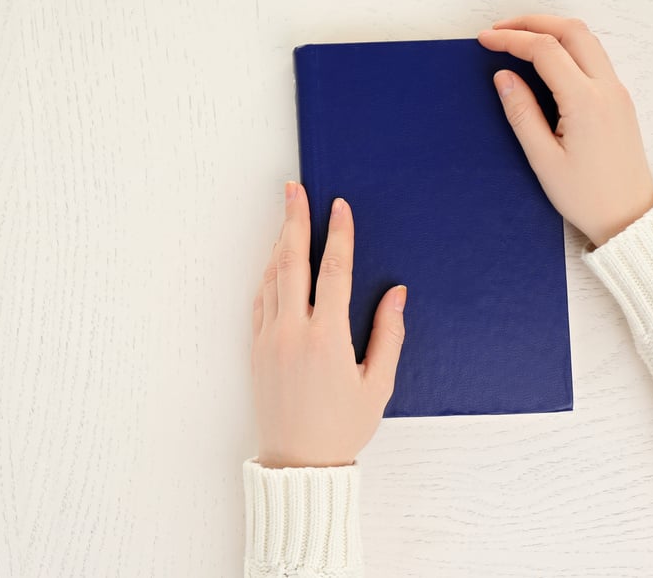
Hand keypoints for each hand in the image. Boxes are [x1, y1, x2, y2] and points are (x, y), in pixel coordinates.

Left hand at [251, 181, 406, 468]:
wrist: (299, 463)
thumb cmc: (343, 427)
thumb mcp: (378, 385)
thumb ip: (388, 335)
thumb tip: (395, 293)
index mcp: (327, 338)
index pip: (333, 271)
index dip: (338, 234)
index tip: (339, 207)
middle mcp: (293, 332)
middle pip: (291, 262)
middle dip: (294, 220)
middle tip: (294, 189)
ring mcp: (269, 339)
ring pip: (271, 277)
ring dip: (278, 243)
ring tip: (286, 215)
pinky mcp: (256, 349)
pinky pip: (260, 300)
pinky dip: (267, 275)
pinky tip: (274, 261)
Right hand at [478, 15, 652, 247]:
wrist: (629, 217)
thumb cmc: (586, 196)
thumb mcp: (543, 159)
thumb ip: (521, 113)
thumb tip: (504, 76)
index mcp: (585, 102)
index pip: (545, 50)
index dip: (511, 39)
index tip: (485, 40)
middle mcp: (606, 89)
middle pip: (571, 30)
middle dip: (533, 22)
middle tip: (501, 30)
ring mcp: (617, 92)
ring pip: (586, 39)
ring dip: (552, 30)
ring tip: (520, 39)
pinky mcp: (619, 100)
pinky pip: (594, 58)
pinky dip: (567, 46)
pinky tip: (545, 60)